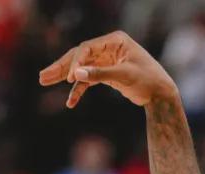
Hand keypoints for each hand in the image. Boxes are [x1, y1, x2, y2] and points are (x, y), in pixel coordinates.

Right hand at [39, 30, 175, 109]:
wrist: (161, 94)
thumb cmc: (148, 80)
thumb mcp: (124, 76)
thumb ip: (100, 74)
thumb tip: (76, 75)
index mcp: (114, 40)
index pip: (87, 48)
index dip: (76, 63)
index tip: (69, 79)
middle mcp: (108, 48)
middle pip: (79, 55)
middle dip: (61, 66)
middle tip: (42, 76)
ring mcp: (106, 60)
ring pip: (81, 68)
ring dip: (64, 76)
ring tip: (44, 81)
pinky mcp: (107, 74)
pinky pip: (88, 81)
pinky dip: (79, 91)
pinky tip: (70, 101)